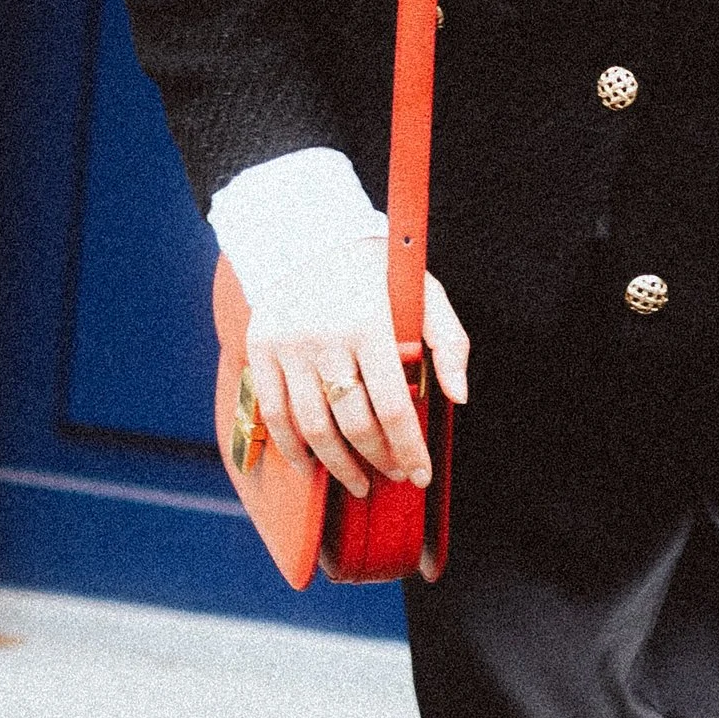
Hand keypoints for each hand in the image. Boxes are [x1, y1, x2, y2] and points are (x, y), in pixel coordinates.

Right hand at [244, 233, 470, 496]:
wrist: (307, 236)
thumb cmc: (377, 270)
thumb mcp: (424, 292)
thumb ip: (449, 342)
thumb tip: (458, 397)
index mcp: (370, 324)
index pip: (393, 406)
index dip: (409, 449)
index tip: (418, 475)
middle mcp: (326, 337)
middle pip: (354, 423)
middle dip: (378, 459)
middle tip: (392, 475)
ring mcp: (289, 346)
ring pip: (313, 427)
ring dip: (338, 465)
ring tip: (357, 481)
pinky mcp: (260, 349)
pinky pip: (275, 414)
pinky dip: (293, 448)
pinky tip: (312, 466)